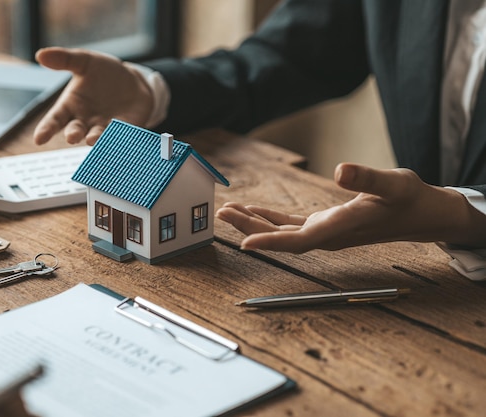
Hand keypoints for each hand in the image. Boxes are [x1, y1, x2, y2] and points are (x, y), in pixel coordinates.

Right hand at [33, 47, 153, 145]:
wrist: (131, 80)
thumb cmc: (101, 73)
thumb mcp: (84, 61)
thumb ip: (64, 59)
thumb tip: (40, 54)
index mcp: (70, 106)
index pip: (55, 120)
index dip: (46, 129)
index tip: (38, 139)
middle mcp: (85, 121)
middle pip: (75, 131)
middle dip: (73, 134)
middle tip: (72, 137)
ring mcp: (104, 127)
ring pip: (98, 136)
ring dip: (95, 139)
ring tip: (92, 139)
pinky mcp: (124, 128)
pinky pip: (121, 133)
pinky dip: (119, 135)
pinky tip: (118, 135)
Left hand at [216, 163, 485, 252]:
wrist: (422, 215)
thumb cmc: (409, 199)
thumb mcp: (393, 183)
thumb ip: (367, 179)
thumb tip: (339, 170)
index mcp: (340, 228)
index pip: (299, 240)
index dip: (271, 242)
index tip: (244, 242)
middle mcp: (327, 235)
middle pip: (281, 238)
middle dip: (248, 227)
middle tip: (220, 213)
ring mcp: (324, 232)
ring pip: (282, 232)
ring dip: (253, 222)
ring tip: (228, 210)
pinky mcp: (324, 225)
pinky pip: (290, 225)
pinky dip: (270, 219)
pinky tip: (253, 211)